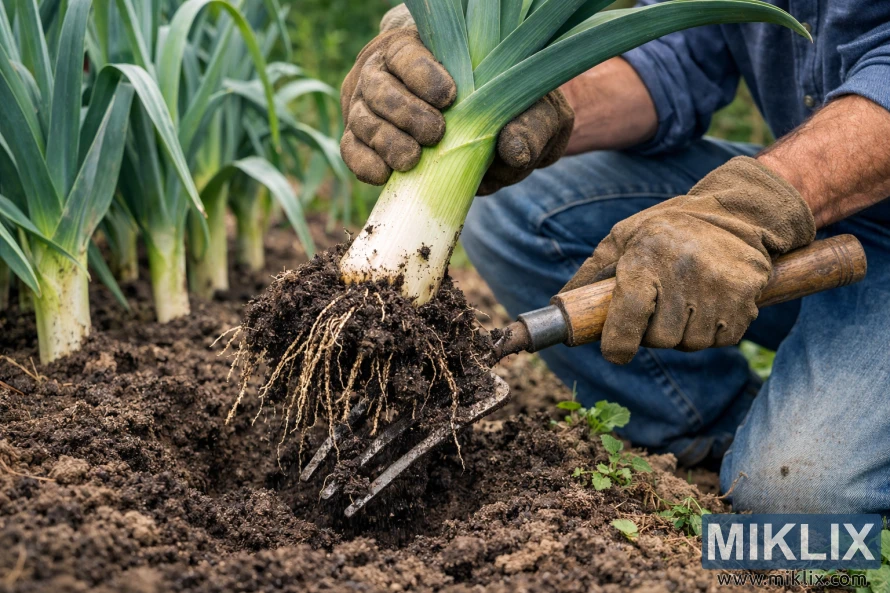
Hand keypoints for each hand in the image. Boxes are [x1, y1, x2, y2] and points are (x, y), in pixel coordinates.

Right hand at [340, 5, 573, 191]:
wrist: (490, 126)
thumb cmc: (509, 107)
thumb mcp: (533, 107)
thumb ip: (531, 122)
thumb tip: (514, 151)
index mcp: (419, 48)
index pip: (406, 53)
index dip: (421, 73)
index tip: (449, 96)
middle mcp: (384, 72)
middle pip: (378, 87)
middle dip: (405, 112)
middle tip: (434, 134)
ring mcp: (368, 106)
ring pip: (362, 119)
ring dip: (386, 141)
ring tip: (412, 160)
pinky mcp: (362, 140)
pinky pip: (351, 150)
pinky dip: (365, 163)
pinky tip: (385, 175)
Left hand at [562, 157, 815, 363]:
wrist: (736, 212)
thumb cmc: (668, 227)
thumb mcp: (624, 237)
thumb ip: (593, 272)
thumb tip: (561, 302)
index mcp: (646, 258)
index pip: (629, 318)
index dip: (618, 343)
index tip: (615, 350)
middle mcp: (683, 273)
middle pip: (660, 339)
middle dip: (654, 332)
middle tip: (660, 306)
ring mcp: (718, 287)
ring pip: (691, 343)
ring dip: (685, 333)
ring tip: (687, 301)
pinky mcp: (747, 297)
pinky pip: (723, 340)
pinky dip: (714, 331)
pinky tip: (711, 303)